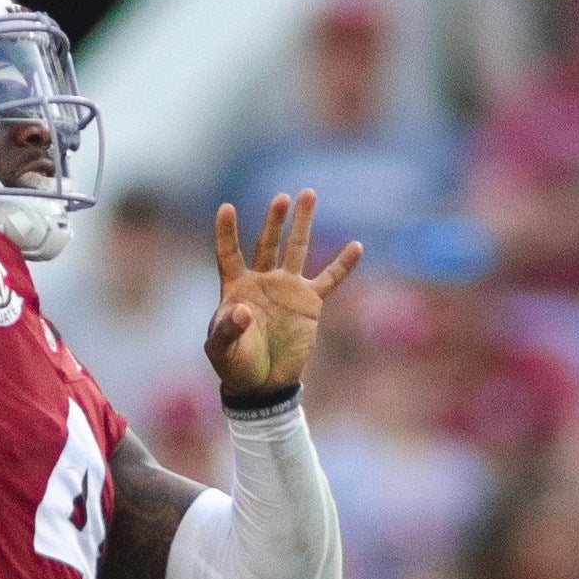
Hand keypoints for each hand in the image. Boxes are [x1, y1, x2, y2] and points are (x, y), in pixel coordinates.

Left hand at [203, 191, 363, 403]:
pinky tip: (356, 247)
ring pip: (297, 250)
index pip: (229, 253)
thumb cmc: (235, 366)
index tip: (226, 208)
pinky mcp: (309, 304)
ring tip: (308, 194)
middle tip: (282, 197)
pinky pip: (329, 280)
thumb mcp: (221, 350)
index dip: (226, 232)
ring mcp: (287, 290)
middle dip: (274, 220)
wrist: (263, 384)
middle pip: (267, 243)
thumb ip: (228, 329)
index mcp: (236, 287)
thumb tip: (244, 310)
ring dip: (302, 224)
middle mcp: (262, 281)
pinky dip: (342, 265)